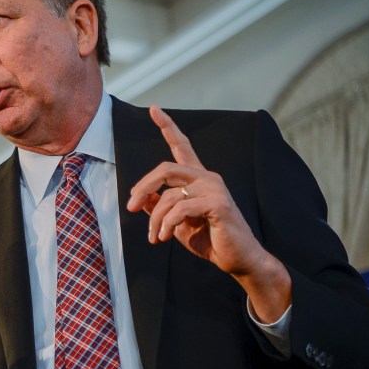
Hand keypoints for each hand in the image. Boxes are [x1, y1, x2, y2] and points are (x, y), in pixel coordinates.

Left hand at [125, 105, 290, 320]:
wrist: (238, 260)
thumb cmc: (209, 240)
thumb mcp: (176, 223)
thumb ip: (160, 208)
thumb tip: (142, 198)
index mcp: (198, 179)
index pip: (182, 146)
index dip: (168, 126)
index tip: (154, 108)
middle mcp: (207, 177)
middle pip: (165, 167)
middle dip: (143, 187)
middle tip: (131, 207)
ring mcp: (215, 188)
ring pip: (169, 194)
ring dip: (155, 219)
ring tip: (155, 237)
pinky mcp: (218, 203)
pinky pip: (180, 208)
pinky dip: (167, 224)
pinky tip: (165, 236)